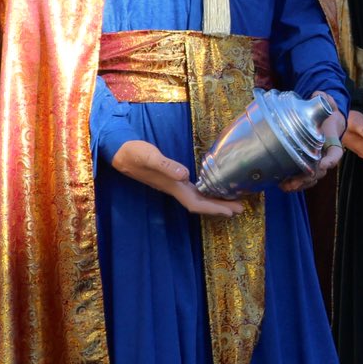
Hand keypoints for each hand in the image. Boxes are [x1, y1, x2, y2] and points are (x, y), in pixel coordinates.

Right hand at [111, 140, 245, 216]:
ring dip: (216, 202)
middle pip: (200, 204)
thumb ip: (166, 166)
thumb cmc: (134, 153)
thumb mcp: (149, 156)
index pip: (196, 203)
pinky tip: (215, 190)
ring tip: (234, 203)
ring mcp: (173, 184)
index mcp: (172, 185)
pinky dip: (207, 193)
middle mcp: (174, 188)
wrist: (120, 152)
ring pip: (198, 198)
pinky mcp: (172, 178)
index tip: (231, 211)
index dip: (213, 209)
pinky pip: (194, 190)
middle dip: (220, 208)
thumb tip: (185, 175)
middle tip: (242, 209)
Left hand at [279, 99, 344, 191]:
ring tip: (286, 186)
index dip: (330, 161)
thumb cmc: (324, 114)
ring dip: (299, 184)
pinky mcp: (305, 165)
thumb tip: (318, 95)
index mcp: (332, 142)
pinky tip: (281, 184)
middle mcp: (325, 156)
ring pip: (310, 178)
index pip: (335, 154)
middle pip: (321, 172)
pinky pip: (302, 178)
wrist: (323, 122)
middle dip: (309, 177)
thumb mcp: (326, 103)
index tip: (323, 164)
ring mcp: (316, 163)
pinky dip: (293, 183)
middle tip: (297, 181)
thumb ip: (323, 99)